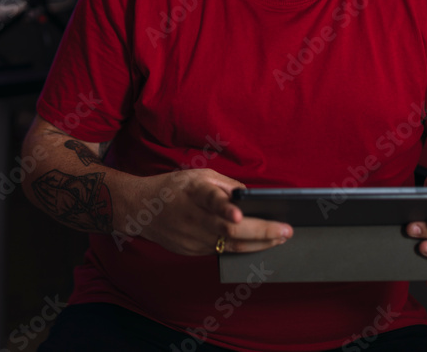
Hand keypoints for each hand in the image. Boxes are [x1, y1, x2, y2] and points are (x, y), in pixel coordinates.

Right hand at [117, 168, 291, 255]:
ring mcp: (192, 239)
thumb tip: (250, 197)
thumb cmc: (173, 188)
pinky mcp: (191, 251)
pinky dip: (241, 247)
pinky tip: (258, 243)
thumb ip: (225, 185)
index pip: (210, 200)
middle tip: (286, 231)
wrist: (140, 208)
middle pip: (230, 231)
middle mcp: (193, 218)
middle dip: (262, 232)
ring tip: (280, 238)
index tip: (238, 214)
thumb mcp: (198, 175)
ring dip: (258, 243)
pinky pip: (221, 251)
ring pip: (230, 246)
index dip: (225, 208)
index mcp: (194, 193)